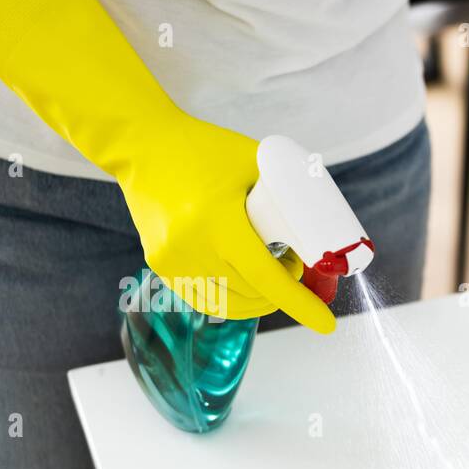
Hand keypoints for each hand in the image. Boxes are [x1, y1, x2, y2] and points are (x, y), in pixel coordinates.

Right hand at [117, 114, 334, 332]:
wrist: (142, 144)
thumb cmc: (205, 149)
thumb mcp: (256, 163)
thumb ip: (289, 196)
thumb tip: (327, 235)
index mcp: (218, 220)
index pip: (267, 278)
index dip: (301, 305)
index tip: (327, 324)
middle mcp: (191, 246)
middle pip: (255, 294)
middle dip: (284, 292)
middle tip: (293, 265)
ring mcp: (172, 261)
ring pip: (232, 305)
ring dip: (260, 298)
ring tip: (268, 267)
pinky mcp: (161, 266)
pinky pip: (207, 300)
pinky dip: (234, 297)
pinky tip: (244, 278)